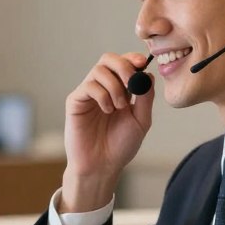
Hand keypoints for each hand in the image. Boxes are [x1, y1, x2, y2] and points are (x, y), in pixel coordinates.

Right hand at [61, 51, 154, 211]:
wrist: (102, 166)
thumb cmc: (120, 146)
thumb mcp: (141, 120)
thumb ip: (145, 97)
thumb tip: (148, 74)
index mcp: (120, 90)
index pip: (124, 63)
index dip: (132, 58)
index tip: (142, 63)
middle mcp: (103, 88)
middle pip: (109, 59)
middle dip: (123, 66)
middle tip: (131, 82)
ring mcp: (88, 94)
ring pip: (99, 70)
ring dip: (114, 86)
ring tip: (118, 107)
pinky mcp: (76, 101)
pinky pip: (88, 86)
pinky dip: (102, 95)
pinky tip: (107, 110)